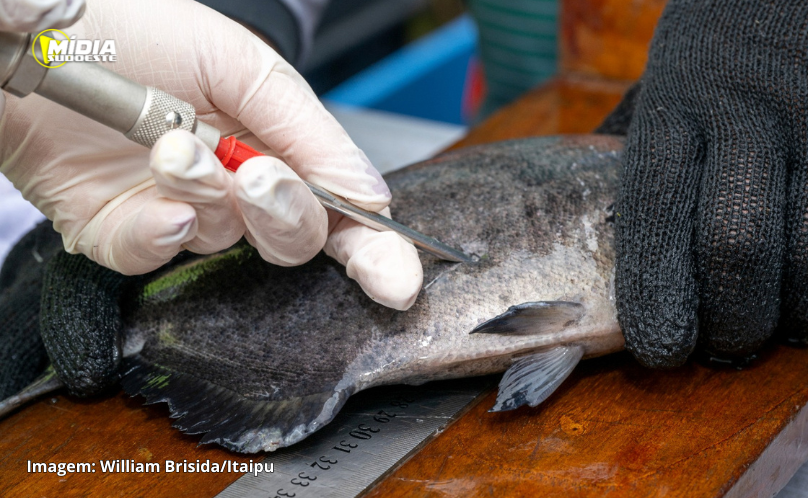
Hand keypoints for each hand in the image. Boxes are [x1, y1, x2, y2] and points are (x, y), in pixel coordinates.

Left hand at [0, 0, 422, 309]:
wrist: (37, 30)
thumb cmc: (139, 28)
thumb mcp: (243, 65)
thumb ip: (311, 133)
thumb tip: (370, 200)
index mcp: (274, 145)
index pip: (337, 212)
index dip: (373, 250)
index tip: (397, 281)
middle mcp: (231, 187)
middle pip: (291, 239)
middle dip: (284, 212)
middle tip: (259, 175)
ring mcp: (177, 211)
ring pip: (221, 240)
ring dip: (206, 194)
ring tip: (170, 142)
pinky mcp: (118, 230)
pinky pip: (153, 256)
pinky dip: (158, 234)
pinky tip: (157, 200)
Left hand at [614, 0, 807, 366]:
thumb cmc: (725, 42)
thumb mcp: (670, 78)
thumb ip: (649, 149)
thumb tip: (608, 231)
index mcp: (676, 103)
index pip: (652, 211)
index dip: (655, 292)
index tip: (661, 346)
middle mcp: (747, 113)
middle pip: (734, 245)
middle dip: (731, 319)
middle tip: (725, 344)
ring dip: (795, 313)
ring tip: (780, 324)